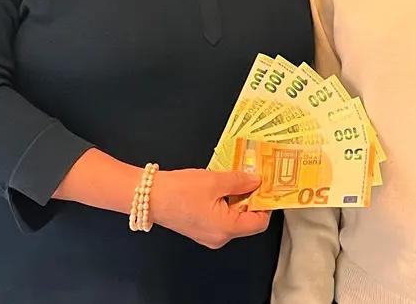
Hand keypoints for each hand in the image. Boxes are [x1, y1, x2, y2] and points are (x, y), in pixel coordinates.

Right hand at [147, 169, 270, 249]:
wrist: (148, 196)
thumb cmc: (179, 191)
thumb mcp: (215, 180)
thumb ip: (240, 181)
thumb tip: (256, 180)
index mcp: (226, 229)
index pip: (259, 223)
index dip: (266, 204)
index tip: (268, 187)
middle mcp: (219, 238)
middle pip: (247, 220)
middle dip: (251, 198)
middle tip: (253, 177)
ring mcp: (208, 236)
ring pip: (233, 218)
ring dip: (237, 199)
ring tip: (235, 178)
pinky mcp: (199, 229)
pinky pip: (220, 217)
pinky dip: (224, 203)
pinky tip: (220, 186)